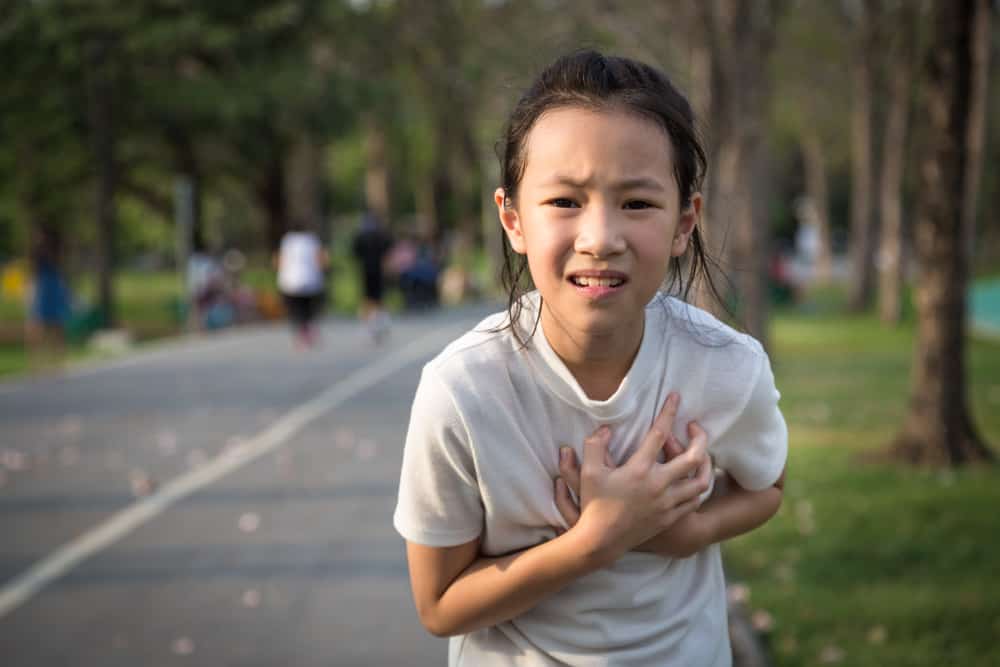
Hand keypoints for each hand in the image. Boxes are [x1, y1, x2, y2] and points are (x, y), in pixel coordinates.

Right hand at [555, 393, 712, 565]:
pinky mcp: (670, 518)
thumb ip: (595, 445)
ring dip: (705, 464)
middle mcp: (658, 485)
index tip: (675, 397)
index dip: (668, 412)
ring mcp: (667, 503)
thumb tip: (607, 429)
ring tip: (701, 454)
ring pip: (700, 481)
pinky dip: (698, 487)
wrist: (601, 541)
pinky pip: (694, 501)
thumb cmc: (593, 504)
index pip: (659, 434)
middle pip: (693, 457)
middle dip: (700, 438)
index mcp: (639, 470)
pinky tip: (694, 480)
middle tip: (695, 427)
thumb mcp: (588, 471)